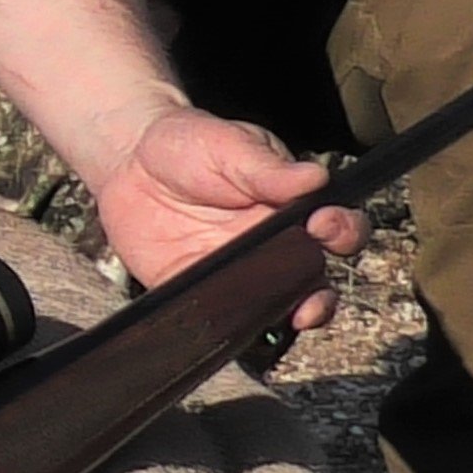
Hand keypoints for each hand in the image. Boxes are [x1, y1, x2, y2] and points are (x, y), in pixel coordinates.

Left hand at [86, 107, 357, 318]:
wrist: (129, 164)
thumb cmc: (189, 144)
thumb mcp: (228, 145)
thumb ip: (266, 167)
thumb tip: (314, 177)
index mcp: (291, 206)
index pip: (335, 225)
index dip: (343, 230)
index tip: (325, 224)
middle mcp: (274, 247)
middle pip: (314, 282)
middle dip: (322, 298)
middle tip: (312, 298)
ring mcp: (241, 275)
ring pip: (276, 309)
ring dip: (286, 319)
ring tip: (288, 318)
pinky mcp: (204, 294)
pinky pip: (225, 319)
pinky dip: (234, 329)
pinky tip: (233, 326)